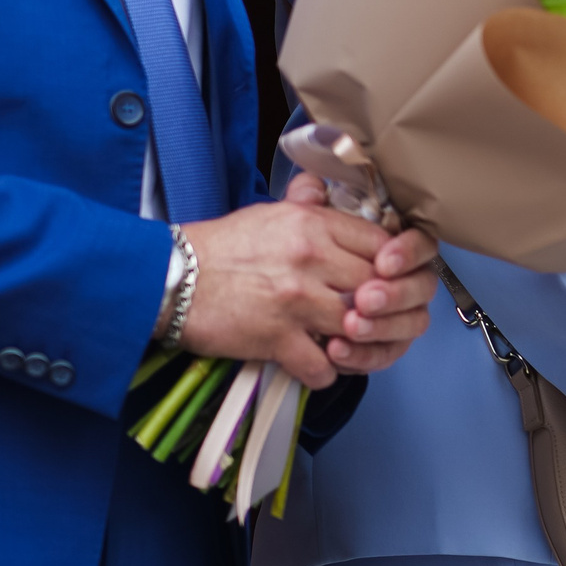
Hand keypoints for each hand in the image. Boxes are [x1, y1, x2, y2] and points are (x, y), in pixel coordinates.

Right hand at [178, 174, 435, 388]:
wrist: (169, 277)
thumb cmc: (221, 247)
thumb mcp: (272, 213)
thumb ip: (312, 207)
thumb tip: (331, 193)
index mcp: (315, 225)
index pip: (385, 245)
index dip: (395, 268)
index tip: (388, 281)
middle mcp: (312, 259)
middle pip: (380, 288)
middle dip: (383, 309)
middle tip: (374, 319)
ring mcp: (297, 301)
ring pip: (360, 329)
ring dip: (359, 343)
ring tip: (348, 344)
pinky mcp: (276, 338)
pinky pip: (323, 366)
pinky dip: (325, 372)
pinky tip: (317, 365)